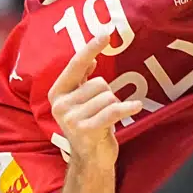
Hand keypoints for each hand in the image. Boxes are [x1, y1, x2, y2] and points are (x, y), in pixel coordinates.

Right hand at [49, 31, 143, 165]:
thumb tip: (91, 59)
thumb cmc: (89, 126)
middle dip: (108, 94)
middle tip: (102, 111)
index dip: (91, 48)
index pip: (76, 64)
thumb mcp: (81, 101)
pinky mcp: (86, 130)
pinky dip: (127, 107)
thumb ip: (82, 80)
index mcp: (57, 93)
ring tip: (106, 120)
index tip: (106, 33)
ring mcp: (72, 119)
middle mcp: (61, 104)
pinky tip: (135, 106)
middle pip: (99, 83)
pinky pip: (113, 110)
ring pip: (108, 96)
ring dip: (114, 106)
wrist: (90, 159)